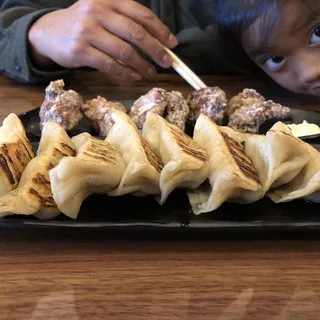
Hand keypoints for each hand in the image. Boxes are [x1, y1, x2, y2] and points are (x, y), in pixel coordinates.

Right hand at [28, 0, 177, 80]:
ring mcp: (88, 31)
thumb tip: (156, 43)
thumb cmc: (83, 24)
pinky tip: (134, 77)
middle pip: (136, 33)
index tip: (172, 44)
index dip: (160, 30)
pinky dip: (125, 73)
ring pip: (124, 52)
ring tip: (151, 73)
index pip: (141, 14)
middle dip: (156, 50)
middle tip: (167, 63)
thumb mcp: (102, 13)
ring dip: (142, 65)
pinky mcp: (80, 50)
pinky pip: (110, 65)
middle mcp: (98, 11)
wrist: (49, 32)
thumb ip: (124, 21)